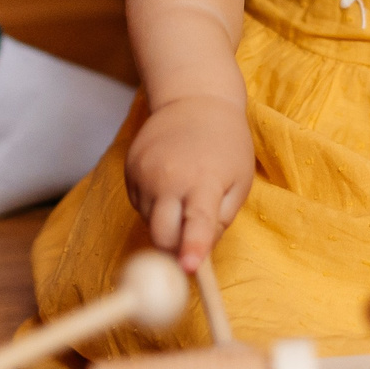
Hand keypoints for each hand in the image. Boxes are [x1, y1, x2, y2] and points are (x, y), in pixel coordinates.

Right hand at [123, 95, 253, 271]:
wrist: (194, 100)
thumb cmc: (225, 144)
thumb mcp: (239, 181)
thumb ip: (222, 219)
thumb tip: (199, 254)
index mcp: (204, 181)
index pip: (197, 221)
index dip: (192, 247)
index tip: (188, 268)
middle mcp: (169, 178)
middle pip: (162, 234)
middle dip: (174, 250)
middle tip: (189, 248)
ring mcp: (145, 173)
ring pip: (149, 222)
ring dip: (166, 223)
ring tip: (185, 194)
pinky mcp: (129, 169)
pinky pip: (139, 206)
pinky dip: (154, 206)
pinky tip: (169, 184)